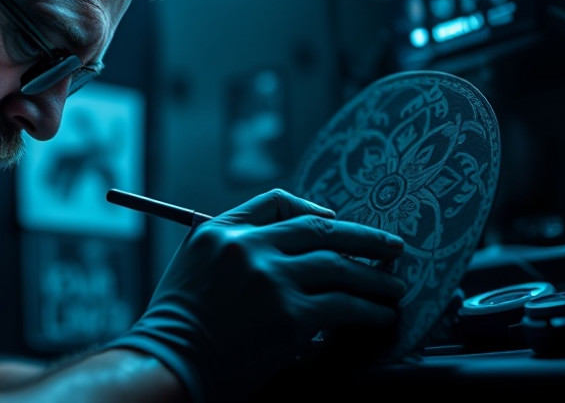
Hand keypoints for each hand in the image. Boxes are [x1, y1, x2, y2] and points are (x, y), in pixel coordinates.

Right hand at [110, 188, 406, 401]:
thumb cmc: (178, 324)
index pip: (277, 202)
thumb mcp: (192, 266)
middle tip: (393, 246)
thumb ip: (232, 250)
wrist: (169, 362)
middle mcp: (249, 247)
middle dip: (365, 237)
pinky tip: (381, 315)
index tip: (338, 222)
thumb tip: (286, 254)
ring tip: (395, 287)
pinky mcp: (290, 315)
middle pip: (321, 228)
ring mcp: (271, 279)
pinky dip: (370, 310)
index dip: (314, 211)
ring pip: (340, 266)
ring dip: (375, 278)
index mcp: (222, 231)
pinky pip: (344, 305)